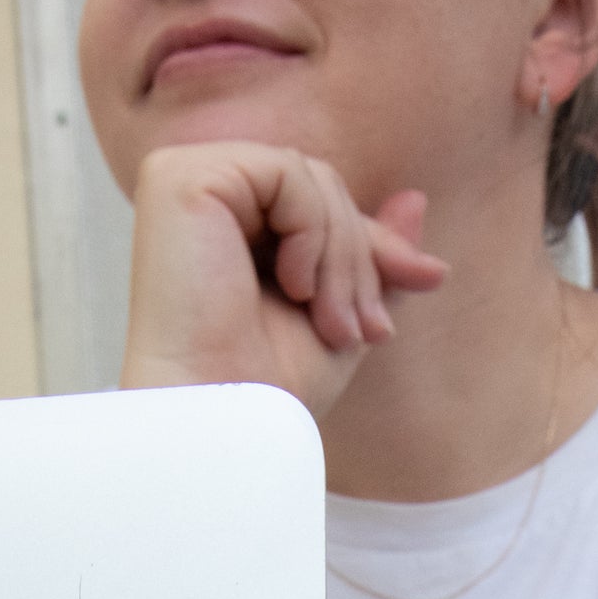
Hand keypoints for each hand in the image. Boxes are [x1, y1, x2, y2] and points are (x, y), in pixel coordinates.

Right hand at [120, 141, 448, 417]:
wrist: (223, 426)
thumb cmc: (268, 389)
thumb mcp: (339, 316)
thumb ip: (371, 256)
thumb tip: (418, 199)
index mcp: (222, 221)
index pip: (318, 203)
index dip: (369, 251)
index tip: (407, 302)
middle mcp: (196, 192)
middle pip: (318, 184)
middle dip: (358, 261)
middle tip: (363, 331)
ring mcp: (182, 179)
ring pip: (309, 176)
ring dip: (341, 258)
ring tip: (332, 326)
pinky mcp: (180, 178)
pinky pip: (287, 172)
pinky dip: (311, 234)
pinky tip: (293, 288)